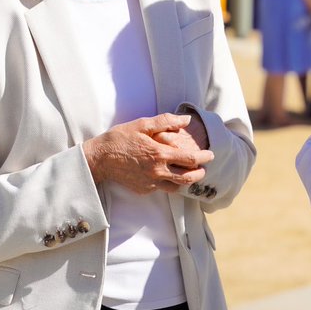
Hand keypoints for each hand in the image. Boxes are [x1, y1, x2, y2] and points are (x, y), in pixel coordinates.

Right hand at [83, 113, 214, 194]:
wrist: (99, 158)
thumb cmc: (120, 138)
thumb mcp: (142, 124)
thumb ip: (166, 121)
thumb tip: (187, 119)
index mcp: (159, 154)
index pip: (190, 159)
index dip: (204, 157)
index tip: (210, 154)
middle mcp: (157, 171)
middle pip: (188, 177)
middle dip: (200, 173)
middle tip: (204, 168)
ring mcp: (150, 183)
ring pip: (176, 187)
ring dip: (186, 181)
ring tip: (189, 173)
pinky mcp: (143, 190)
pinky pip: (161, 188)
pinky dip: (168, 182)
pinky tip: (167, 174)